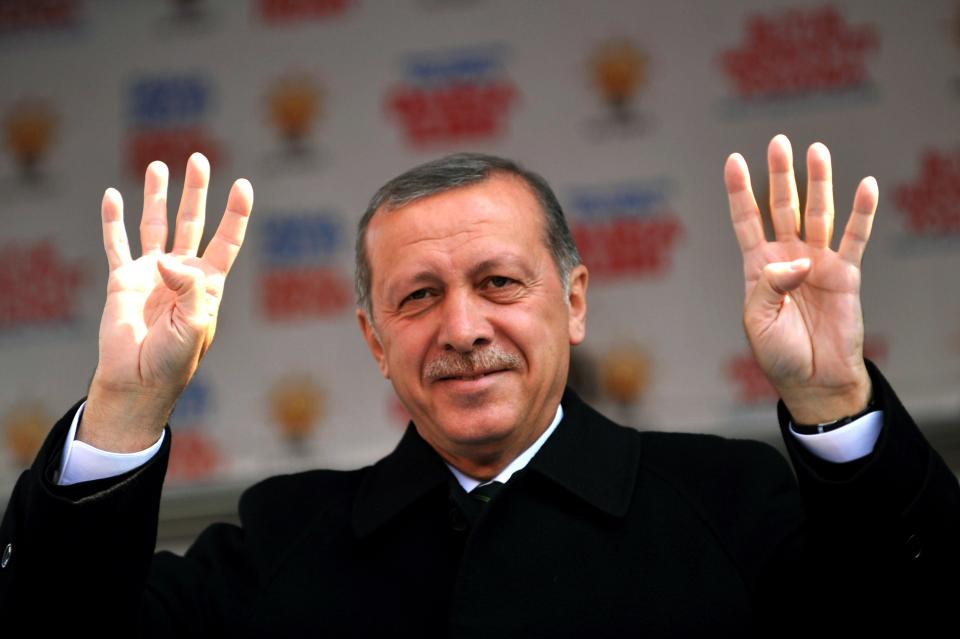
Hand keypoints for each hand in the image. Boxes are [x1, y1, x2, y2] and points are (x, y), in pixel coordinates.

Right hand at [79, 154, 252, 451]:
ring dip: (157, 196)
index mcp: (208, 284)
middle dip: (197, 192)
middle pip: (193, 222)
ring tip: (158, 166)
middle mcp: (181, 273)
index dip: (236, 214)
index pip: (226, 241)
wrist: (138, 382)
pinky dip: (114, 221)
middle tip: (199, 159)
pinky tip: (113, 197)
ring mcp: (151, 274)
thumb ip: (188, 289)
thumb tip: (165, 259)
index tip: (243, 185)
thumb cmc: (174, 361)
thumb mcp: (195, 326)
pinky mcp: (122, 280)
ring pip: (156, 225)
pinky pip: (117, 244)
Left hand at [725, 135, 876, 423]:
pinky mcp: (846, 274)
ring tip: (817, 150)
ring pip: (818, 214)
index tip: (733, 160)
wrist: (813, 379)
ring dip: (818, 183)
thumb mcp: (758, 320)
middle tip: (779, 141)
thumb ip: (769, 286)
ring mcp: (818, 262)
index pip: (747, 220)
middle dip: (781, 175)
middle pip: (782, 207)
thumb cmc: (779, 353)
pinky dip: (862, 212)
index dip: (740, 191)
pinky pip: (855, 238)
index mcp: (759, 267)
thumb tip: (798, 260)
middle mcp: (788, 257)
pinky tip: (866, 186)